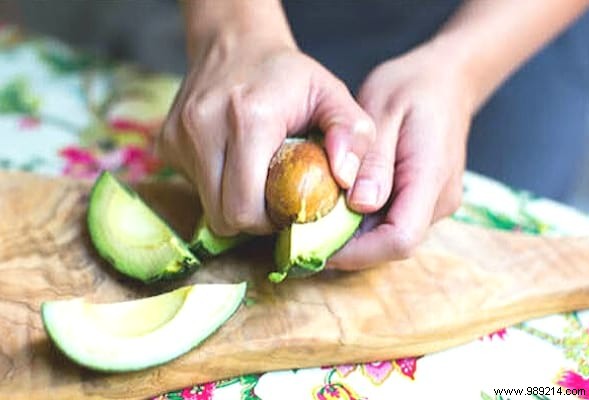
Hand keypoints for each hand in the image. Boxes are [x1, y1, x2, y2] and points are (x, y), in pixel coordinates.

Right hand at [159, 34, 373, 236]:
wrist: (235, 43)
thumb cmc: (288, 75)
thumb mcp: (332, 94)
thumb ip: (352, 134)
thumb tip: (346, 180)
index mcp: (249, 120)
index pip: (246, 208)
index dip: (270, 222)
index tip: (288, 208)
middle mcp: (204, 128)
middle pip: (223, 216)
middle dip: (252, 220)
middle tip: (274, 202)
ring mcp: (179, 136)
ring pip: (206, 206)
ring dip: (233, 203)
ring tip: (255, 178)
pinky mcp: (166, 142)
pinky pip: (193, 187)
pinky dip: (216, 187)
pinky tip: (233, 162)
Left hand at [329, 41, 474, 269]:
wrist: (447, 80)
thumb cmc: (412, 87)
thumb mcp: (383, 110)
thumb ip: (374, 161)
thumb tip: (361, 206)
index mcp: (431, 177)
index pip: (400, 238)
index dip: (357, 251)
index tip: (315, 240)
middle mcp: (439, 200)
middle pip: (391, 244)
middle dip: (348, 245)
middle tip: (304, 228)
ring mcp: (435, 203)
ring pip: (389, 236)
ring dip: (353, 233)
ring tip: (316, 214)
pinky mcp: (426, 201)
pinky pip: (392, 220)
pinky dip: (363, 219)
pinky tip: (338, 201)